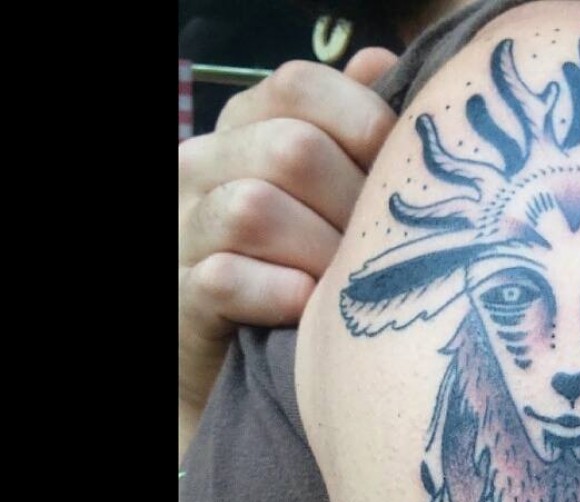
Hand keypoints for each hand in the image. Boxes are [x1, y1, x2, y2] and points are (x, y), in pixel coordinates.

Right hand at [179, 48, 398, 424]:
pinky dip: (277, 295)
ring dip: (318, 253)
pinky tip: (304, 308)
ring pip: (257, 210)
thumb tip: (378, 61)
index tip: (394, 177)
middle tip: (371, 249)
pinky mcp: (183, 295)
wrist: (238, 361)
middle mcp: (205, 164)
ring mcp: (185, 228)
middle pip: (291, 151)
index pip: (299, 86)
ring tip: (340, 284)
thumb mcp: (329, 197)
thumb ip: (351, 131)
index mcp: (246, 127)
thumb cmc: (298, 268)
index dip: (363, 125)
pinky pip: (225, 279)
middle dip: (350, 205)